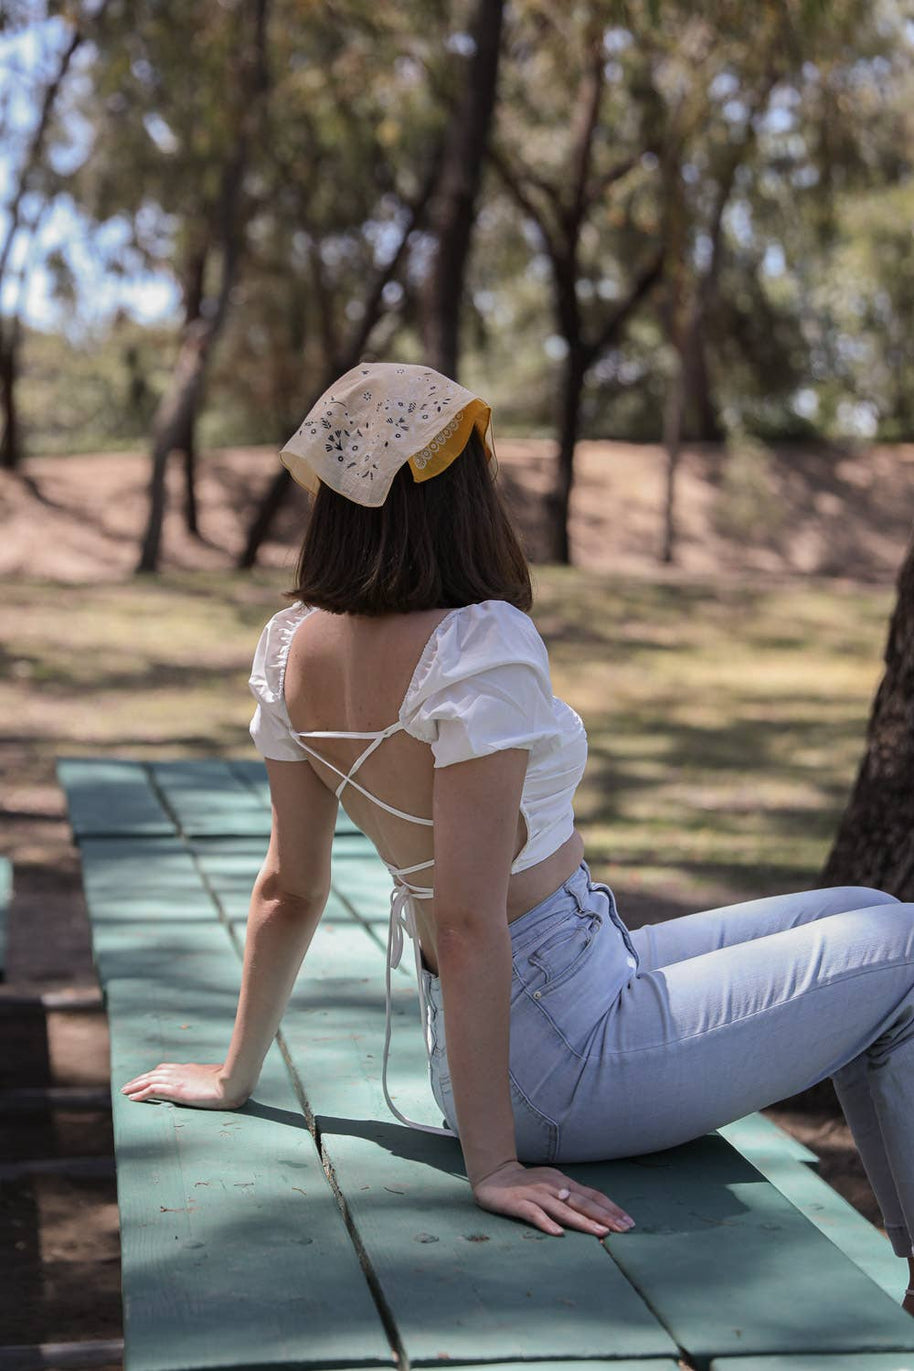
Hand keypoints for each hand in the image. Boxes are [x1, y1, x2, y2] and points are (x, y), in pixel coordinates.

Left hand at [119, 1062, 248, 1109]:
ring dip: (135, 1086)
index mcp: (189, 1069)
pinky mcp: (175, 1089)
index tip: (147, 1078)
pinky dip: (140, 1093)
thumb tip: (221, 1080)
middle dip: (139, 1079)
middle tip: (128, 1085)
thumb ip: (213, 1078)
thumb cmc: (231, 1080)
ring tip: (124, 1091)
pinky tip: (132, 1099)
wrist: (232, 1082)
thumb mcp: (220, 1077)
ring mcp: (177, 1080)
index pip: (166, 1068)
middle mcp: (179, 1072)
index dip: (154, 1074)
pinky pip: (152, 1090)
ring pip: (149, 1080)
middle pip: (153, 1073)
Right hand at [472, 1160, 635, 1236]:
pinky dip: (547, 1223)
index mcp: (564, 1182)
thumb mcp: (554, 1186)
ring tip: (600, 1233)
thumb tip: (598, 1213)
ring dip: (582, 1221)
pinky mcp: (518, 1203)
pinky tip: (558, 1233)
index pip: (592, 1196)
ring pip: (563, 1209)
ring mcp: (536, 1194)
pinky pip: (535, 1214)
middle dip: (604, 1216)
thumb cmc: (529, 1185)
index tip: (628, 1222)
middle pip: (582, 1202)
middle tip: (623, 1230)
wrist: (495, 1175)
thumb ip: (572, 1197)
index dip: (611, 1208)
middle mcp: (553, 1187)